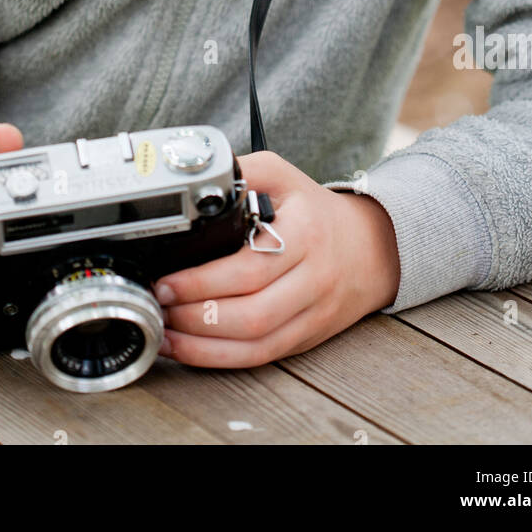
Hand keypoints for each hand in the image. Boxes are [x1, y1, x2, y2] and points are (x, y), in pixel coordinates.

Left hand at [153, 150, 400, 368]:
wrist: (372, 246)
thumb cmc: (316, 211)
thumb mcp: (282, 176)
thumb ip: (241, 173)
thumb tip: (194, 181)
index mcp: (305, 234)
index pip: (250, 268)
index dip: (202, 282)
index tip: (166, 281)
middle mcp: (313, 278)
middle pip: (251, 313)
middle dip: (196, 315)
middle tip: (158, 305)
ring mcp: (313, 313)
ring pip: (255, 344)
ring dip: (203, 344)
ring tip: (165, 330)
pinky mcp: (306, 338)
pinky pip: (262, 357)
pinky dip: (221, 359)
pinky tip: (190, 348)